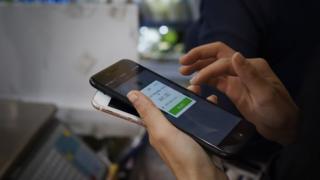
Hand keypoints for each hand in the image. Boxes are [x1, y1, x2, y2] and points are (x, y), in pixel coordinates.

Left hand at [127, 91, 227, 179]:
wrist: (206, 179)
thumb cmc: (185, 161)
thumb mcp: (164, 132)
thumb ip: (150, 113)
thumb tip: (133, 95)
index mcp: (157, 129)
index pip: (151, 107)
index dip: (155, 93)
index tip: (161, 81)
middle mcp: (168, 132)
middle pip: (170, 107)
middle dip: (179, 94)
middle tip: (190, 87)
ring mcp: (183, 135)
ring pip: (186, 111)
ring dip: (193, 100)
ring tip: (201, 92)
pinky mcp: (197, 138)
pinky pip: (198, 119)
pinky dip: (204, 110)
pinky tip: (211, 105)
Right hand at [180, 42, 299, 144]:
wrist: (282, 126)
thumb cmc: (278, 111)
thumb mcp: (266, 94)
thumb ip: (250, 75)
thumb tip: (236, 55)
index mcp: (251, 65)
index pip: (223, 61)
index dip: (208, 69)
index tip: (195, 81)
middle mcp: (242, 68)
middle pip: (217, 55)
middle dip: (199, 56)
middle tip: (182, 62)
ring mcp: (236, 78)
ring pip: (213, 66)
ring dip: (198, 66)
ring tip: (183, 70)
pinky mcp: (232, 89)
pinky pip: (215, 80)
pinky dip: (203, 78)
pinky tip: (194, 82)